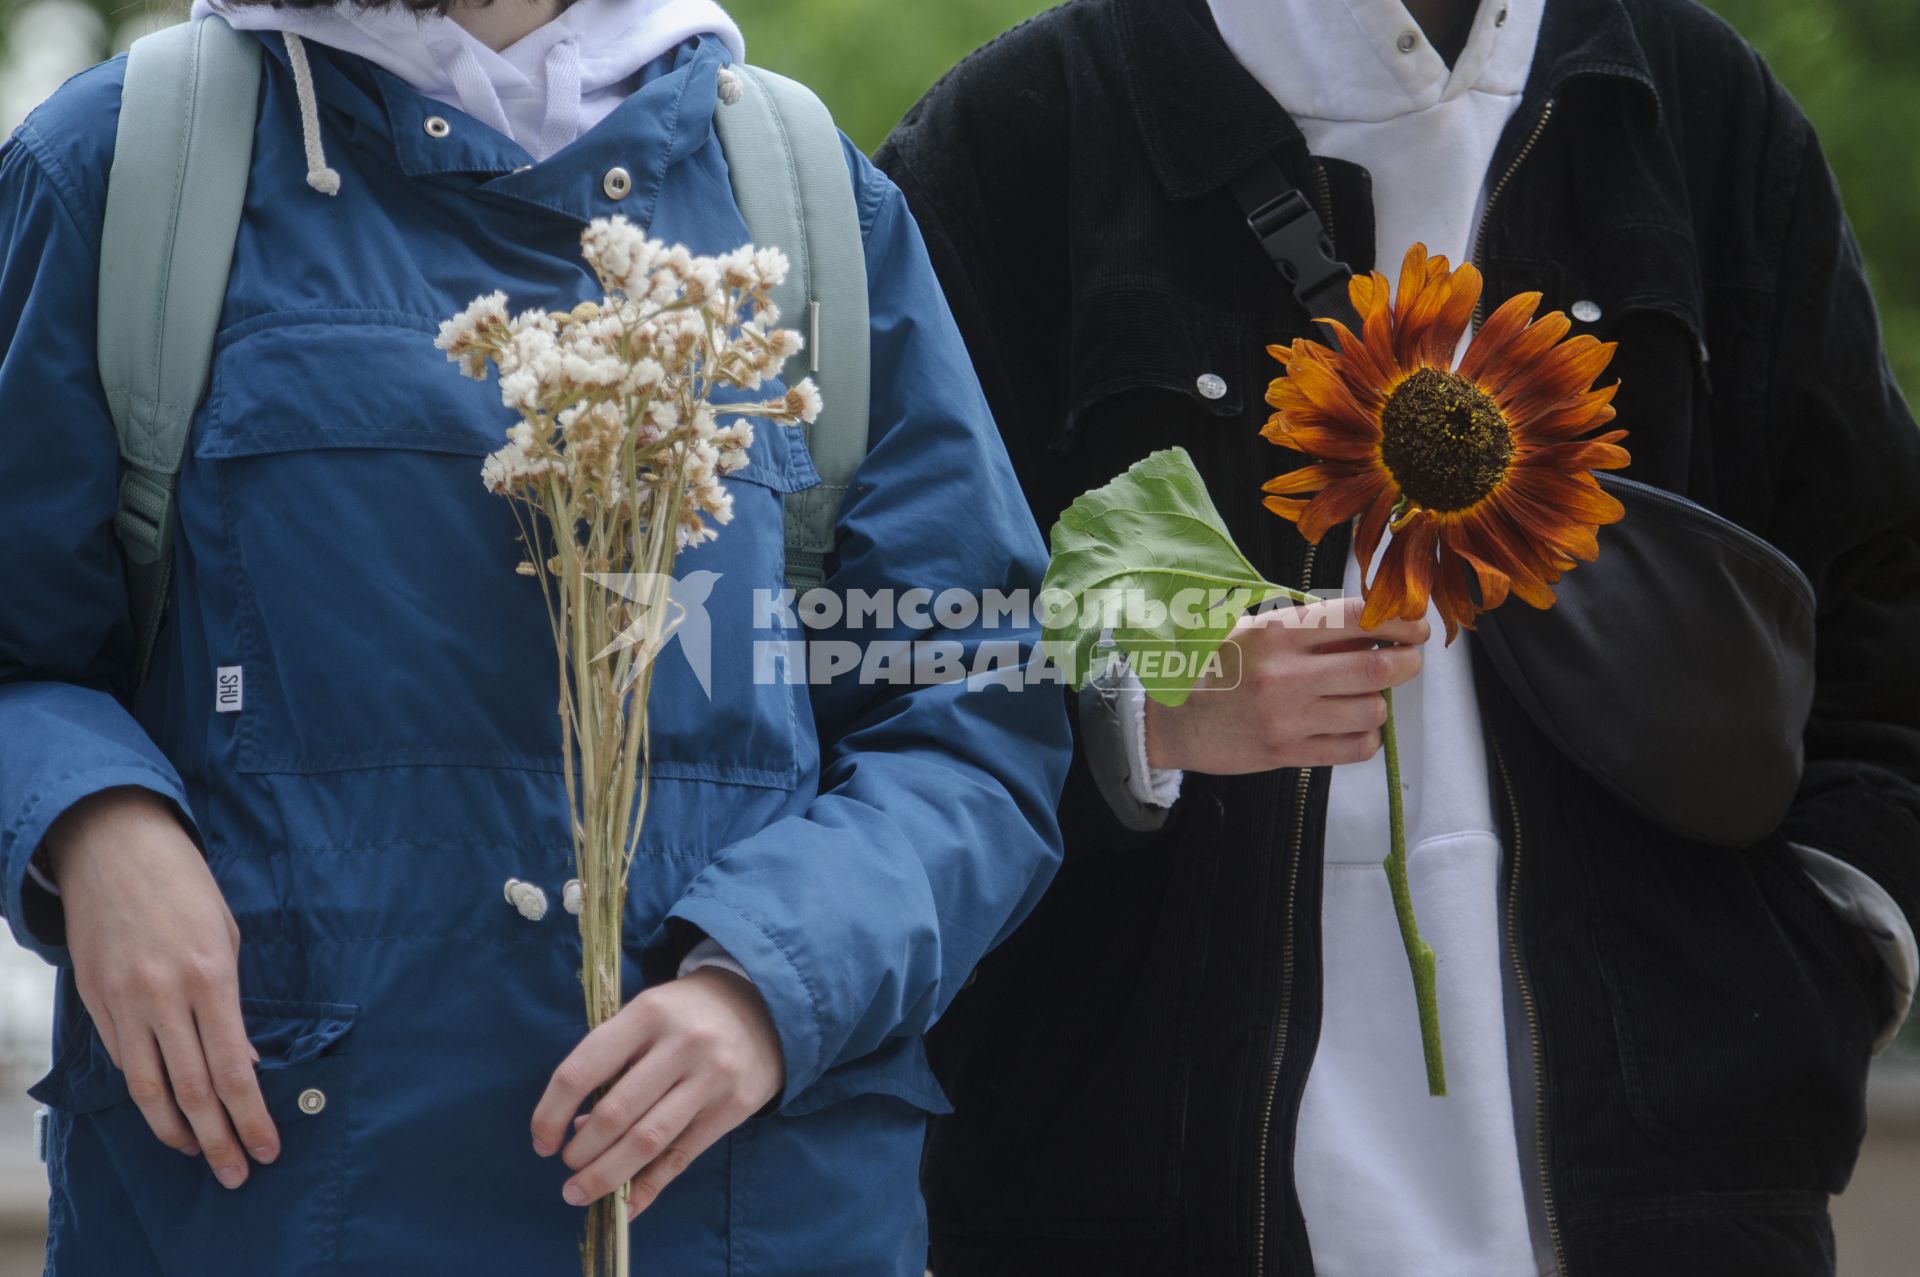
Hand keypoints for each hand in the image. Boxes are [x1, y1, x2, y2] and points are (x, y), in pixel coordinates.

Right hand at [46, 786, 276, 1186]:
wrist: (113, 847)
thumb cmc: (185, 885)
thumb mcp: (226, 935)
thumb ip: (233, 1003)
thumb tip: (244, 1060)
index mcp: (210, 977)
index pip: (234, 1068)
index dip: (251, 1116)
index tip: (268, 1146)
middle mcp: (164, 997)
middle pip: (194, 1089)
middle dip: (219, 1139)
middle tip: (238, 1174)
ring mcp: (124, 1002)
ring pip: (148, 1088)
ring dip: (177, 1130)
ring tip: (200, 1155)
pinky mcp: (95, 1001)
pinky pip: (122, 1061)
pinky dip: (144, 1095)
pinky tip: (164, 1114)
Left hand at [532, 965, 784, 1218]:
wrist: (763, 1007)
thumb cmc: (684, 1015)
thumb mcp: (646, 1015)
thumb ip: (612, 1061)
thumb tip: (578, 1128)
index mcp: (647, 1014)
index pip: (582, 1070)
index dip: (551, 1112)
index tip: (542, 1141)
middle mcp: (682, 1044)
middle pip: (615, 1114)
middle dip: (581, 1152)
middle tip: (567, 1167)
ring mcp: (712, 1078)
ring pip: (647, 1141)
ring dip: (606, 1175)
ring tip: (580, 1191)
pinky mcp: (734, 1107)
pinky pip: (682, 1157)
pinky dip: (649, 1187)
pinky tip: (626, 1205)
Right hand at [1145, 595, 1426, 772]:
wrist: (1168, 717)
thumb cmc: (1213, 664)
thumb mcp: (1253, 628)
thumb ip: (1310, 627)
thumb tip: (1375, 628)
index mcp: (1277, 633)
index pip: (1358, 619)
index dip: (1400, 621)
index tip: (1414, 626)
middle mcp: (1286, 675)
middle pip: (1378, 668)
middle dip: (1407, 662)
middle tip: (1407, 659)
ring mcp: (1288, 719)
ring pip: (1372, 711)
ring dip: (1379, 702)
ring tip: (1363, 695)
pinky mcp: (1288, 754)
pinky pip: (1355, 748)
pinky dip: (1366, 736)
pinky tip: (1352, 725)